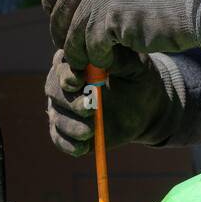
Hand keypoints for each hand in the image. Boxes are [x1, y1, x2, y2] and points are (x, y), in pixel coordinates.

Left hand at [42, 0, 200, 70]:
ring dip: (77, 51)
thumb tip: (80, 1)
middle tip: (71, 47)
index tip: (53, 9)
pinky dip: (96, 59)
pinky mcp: (110, 17)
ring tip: (87, 62)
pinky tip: (109, 62)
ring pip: (72, 30)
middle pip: (63, 4)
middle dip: (62, 30)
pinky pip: (89, 46)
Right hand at [45, 47, 177, 156]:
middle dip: (69, 100)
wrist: (147, 110)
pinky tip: (82, 147)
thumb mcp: (135, 66)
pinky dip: (69, 145)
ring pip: (57, 117)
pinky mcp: (68, 132)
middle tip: (88, 108)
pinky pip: (60, 139)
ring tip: (90, 131)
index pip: (62, 64)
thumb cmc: (139, 80)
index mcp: (76, 62)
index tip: (80, 81)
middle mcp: (63, 85)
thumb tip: (102, 54)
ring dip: (70, 125)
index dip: (68, 73)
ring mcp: (63, 109)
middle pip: (53, 90)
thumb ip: (119, 59)